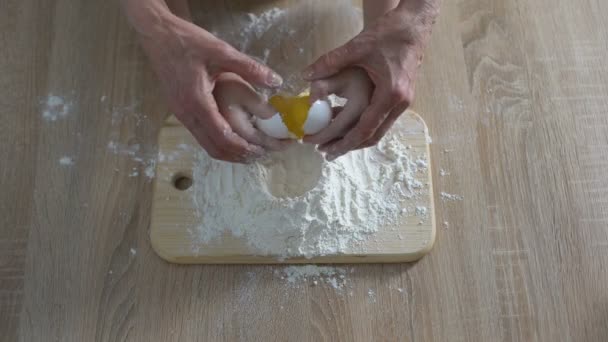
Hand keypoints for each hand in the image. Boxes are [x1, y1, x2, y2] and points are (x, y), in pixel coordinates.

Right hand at [133, 9, 282, 162]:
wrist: (157, 35)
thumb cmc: (187, 42)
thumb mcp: (221, 51)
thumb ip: (249, 67)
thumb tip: (276, 81)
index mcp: (196, 101)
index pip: (222, 137)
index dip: (243, 148)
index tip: (262, 150)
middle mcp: (186, 114)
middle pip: (214, 147)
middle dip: (238, 155)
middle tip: (260, 155)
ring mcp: (181, 114)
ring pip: (206, 144)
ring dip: (229, 151)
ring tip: (250, 150)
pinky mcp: (181, 111)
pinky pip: (201, 135)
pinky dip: (219, 142)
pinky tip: (234, 137)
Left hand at [303, 2, 437, 159]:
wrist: (414, 25)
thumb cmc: (389, 34)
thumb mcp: (357, 47)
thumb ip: (330, 62)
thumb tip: (305, 75)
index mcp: (389, 94)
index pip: (365, 128)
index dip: (344, 142)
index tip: (326, 150)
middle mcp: (399, 103)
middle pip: (372, 136)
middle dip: (348, 146)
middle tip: (326, 153)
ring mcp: (402, 102)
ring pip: (377, 130)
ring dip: (355, 138)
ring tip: (332, 142)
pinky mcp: (400, 98)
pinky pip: (380, 120)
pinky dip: (363, 125)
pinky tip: (343, 120)